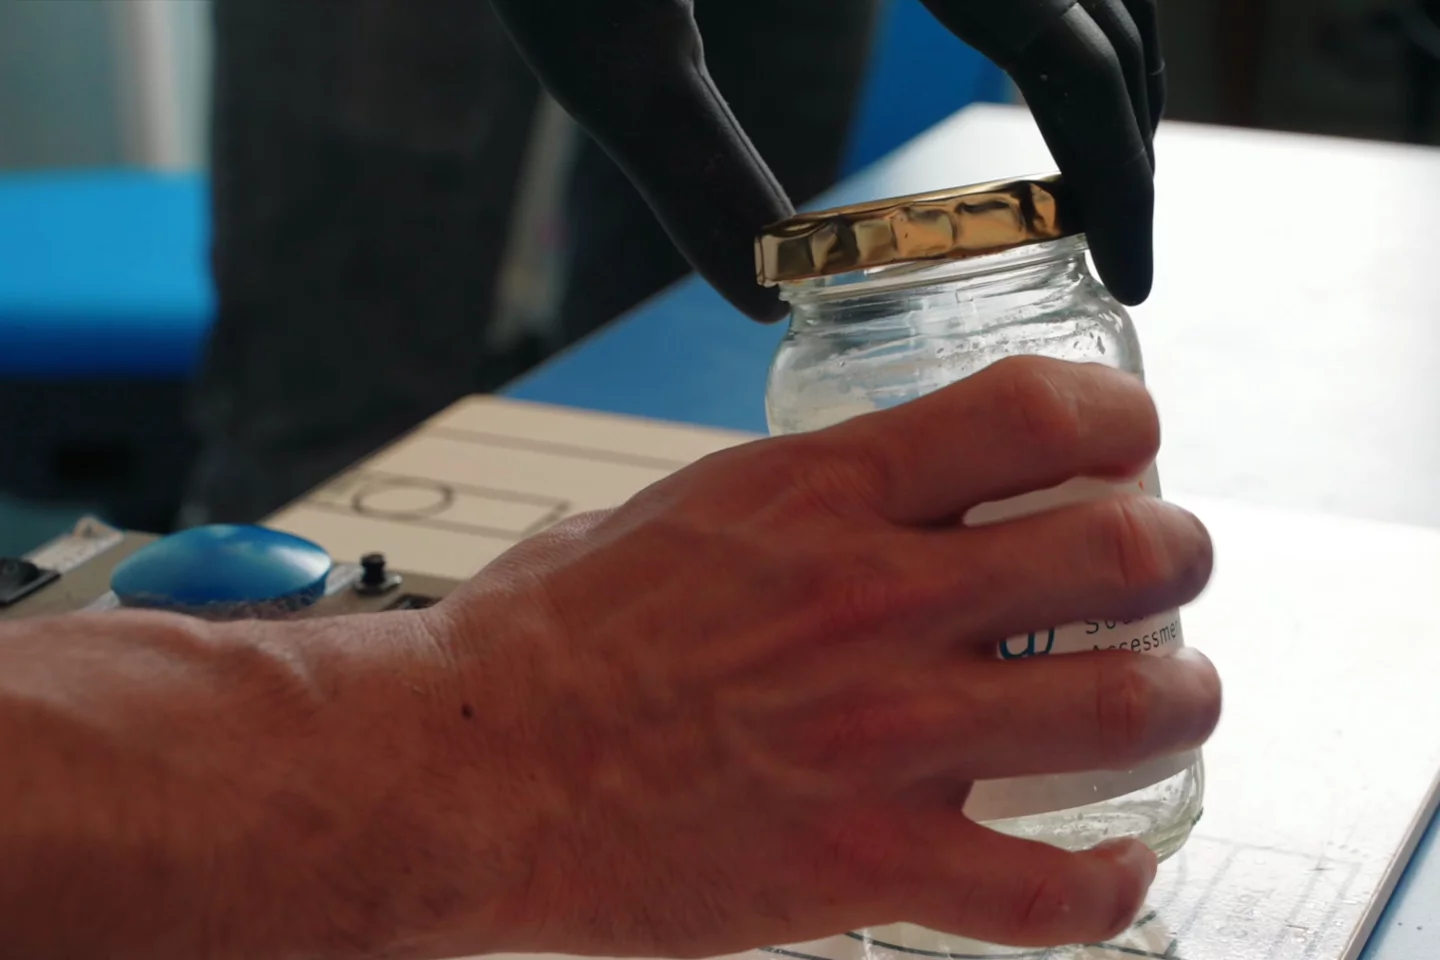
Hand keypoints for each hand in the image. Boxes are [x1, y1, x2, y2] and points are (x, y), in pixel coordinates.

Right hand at [422, 357, 1218, 956]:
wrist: (469, 769)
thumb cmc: (544, 644)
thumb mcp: (668, 514)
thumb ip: (780, 505)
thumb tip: (839, 503)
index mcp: (818, 497)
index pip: (1034, 415)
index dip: (1120, 422)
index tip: (1129, 443)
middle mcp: (872, 602)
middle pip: (1121, 553)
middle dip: (1177, 555)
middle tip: (1168, 570)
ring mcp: (880, 734)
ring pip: (1123, 711)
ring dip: (1180, 701)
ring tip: (1175, 698)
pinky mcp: (864, 860)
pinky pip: (1047, 890)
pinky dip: (1109, 880)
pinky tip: (1113, 862)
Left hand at [486, 0, 1163, 319]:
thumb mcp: (599, 40)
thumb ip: (687, 169)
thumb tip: (763, 305)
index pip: (1073, 52)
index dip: (1117, 175)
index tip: (1129, 276)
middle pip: (1105, 2)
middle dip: (1123, 132)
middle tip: (1113, 244)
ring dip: (1101, 63)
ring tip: (1083, 177)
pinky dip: (1052, 4)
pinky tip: (1018, 64)